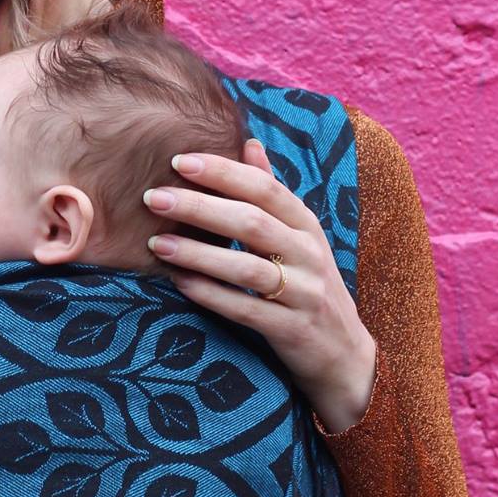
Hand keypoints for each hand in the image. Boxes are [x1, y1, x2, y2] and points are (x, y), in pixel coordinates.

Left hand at [144, 138, 377, 435]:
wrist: (343, 354)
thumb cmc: (308, 285)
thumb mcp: (299, 235)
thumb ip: (272, 191)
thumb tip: (249, 141)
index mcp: (306, 225)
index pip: (265, 188)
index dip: (224, 172)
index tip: (180, 161)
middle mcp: (308, 254)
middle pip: (252, 223)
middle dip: (200, 207)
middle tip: (154, 197)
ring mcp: (303, 293)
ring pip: (246, 268)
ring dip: (199, 253)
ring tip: (157, 243)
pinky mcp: (291, 330)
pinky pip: (245, 310)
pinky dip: (210, 294)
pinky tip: (179, 282)